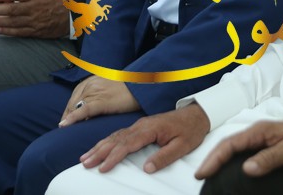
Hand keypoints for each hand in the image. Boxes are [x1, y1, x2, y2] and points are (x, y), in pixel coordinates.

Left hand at [59, 76, 139, 126]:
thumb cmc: (126, 89)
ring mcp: (94, 92)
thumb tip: (87, 111)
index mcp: (90, 81)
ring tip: (65, 132)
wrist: (140, 86)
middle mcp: (89, 85)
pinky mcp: (101, 101)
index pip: (73, 99)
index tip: (65, 123)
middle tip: (64, 130)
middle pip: (72, 104)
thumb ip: (96, 95)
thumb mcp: (106, 89)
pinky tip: (65, 125)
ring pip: (75, 108)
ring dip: (69, 120)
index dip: (68, 112)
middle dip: (67, 117)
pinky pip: (83, 110)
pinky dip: (73, 118)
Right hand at [81, 102, 210, 173]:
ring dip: (100, 146)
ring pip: (115, 136)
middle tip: (85, 163)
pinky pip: (120, 134)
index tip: (102, 167)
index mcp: (150, 129)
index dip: (113, 157)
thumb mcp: (182, 146)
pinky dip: (108, 141)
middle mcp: (142, 125)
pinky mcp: (141, 127)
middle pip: (116, 139)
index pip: (127, 144)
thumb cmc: (190, 130)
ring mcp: (140, 125)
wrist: (197, 114)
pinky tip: (100, 147)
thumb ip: (164, 157)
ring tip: (86, 157)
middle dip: (99, 152)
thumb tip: (146, 168)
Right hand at [195, 120, 282, 179]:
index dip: (215, 158)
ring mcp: (259, 139)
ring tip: (209, 174)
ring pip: (233, 149)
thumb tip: (247, 169)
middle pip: (228, 145)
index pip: (231, 144)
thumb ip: (269, 158)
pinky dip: (230, 161)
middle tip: (200, 176)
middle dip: (212, 159)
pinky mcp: (263, 147)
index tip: (203, 172)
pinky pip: (242, 153)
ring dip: (220, 160)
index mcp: (259, 131)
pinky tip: (228, 171)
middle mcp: (256, 133)